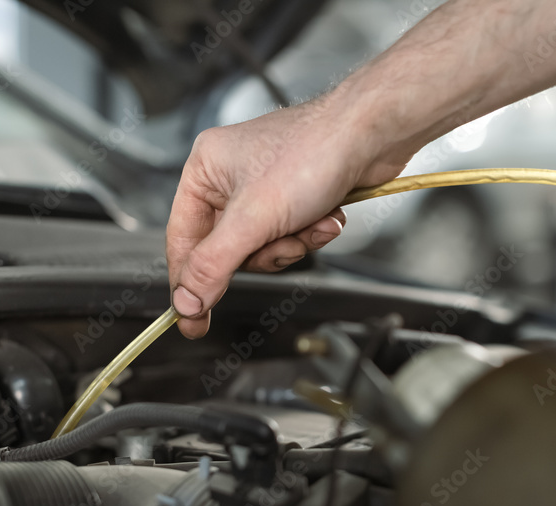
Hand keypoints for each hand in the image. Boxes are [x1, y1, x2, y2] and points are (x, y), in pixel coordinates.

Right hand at [166, 92, 407, 338]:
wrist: (372, 134)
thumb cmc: (313, 152)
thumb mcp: (254, 219)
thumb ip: (215, 265)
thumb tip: (187, 302)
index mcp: (205, 170)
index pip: (183, 240)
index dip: (189, 284)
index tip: (192, 322)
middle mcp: (229, 177)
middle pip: (227, 249)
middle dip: (264, 252)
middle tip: (283, 243)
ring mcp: (263, 187)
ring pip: (262, 247)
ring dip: (292, 243)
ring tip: (310, 223)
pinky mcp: (294, 196)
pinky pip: (289, 235)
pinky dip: (310, 233)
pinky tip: (326, 216)